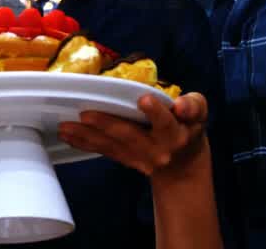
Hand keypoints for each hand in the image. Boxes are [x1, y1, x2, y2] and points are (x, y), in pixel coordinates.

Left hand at [58, 92, 209, 180]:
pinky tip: (67, 135)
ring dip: (86, 136)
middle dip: (107, 125)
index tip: (144, 100)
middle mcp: (156, 149)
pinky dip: (84, 142)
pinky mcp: (126, 160)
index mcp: (175, 134)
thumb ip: (194, 106)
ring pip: (111, 145)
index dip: (156, 112)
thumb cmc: (189, 129)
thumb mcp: (199, 115)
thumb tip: (181, 105)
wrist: (183, 166)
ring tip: (65, 126)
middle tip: (85, 114)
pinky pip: (104, 151)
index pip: (166, 123)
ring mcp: (139, 158)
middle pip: (130, 135)